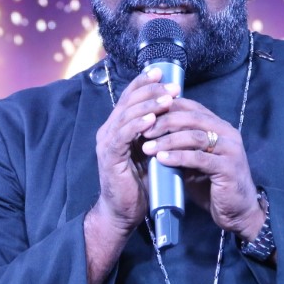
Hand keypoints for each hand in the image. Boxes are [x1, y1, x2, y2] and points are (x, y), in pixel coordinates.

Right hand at [92, 68, 179, 234]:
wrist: (124, 212)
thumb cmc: (140, 182)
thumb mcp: (151, 151)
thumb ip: (156, 132)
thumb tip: (176, 111)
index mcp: (119, 126)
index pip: (130, 97)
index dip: (144, 82)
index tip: (163, 72)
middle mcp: (109, 130)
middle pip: (129, 101)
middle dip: (152, 90)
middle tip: (174, 87)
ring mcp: (107, 142)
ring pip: (127, 115)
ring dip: (148, 105)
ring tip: (168, 99)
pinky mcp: (110, 157)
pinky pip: (123, 135)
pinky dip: (137, 124)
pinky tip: (152, 119)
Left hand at [140, 98, 265, 240]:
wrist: (237, 211)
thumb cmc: (212, 185)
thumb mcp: (194, 161)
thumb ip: (180, 146)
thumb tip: (151, 134)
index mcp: (220, 126)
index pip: (192, 107)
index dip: (168, 108)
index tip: (145, 115)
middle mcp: (228, 133)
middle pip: (192, 118)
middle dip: (165, 122)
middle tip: (143, 131)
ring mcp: (230, 150)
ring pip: (195, 137)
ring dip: (168, 140)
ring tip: (147, 147)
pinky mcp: (229, 168)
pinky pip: (199, 159)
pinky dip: (178, 157)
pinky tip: (162, 159)